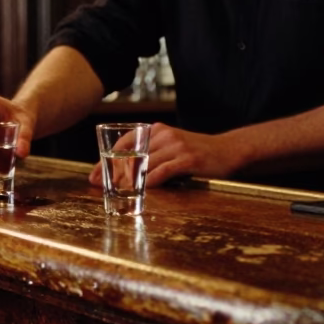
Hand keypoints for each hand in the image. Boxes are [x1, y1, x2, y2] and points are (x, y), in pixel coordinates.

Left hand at [86, 123, 246, 187]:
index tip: (94, 176)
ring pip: (144, 164)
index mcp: (156, 130)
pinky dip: (150, 182)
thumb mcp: (171, 147)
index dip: (106, 160)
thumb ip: (150, 155)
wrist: (229, 149)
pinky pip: (162, 171)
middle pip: (130, 155)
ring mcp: (176, 145)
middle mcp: (164, 134)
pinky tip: (142, 190)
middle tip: (100, 186)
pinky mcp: (188, 158)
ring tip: (117, 193)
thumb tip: (123, 174)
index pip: (123, 144)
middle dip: (112, 172)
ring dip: (129, 181)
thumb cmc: (196, 152)